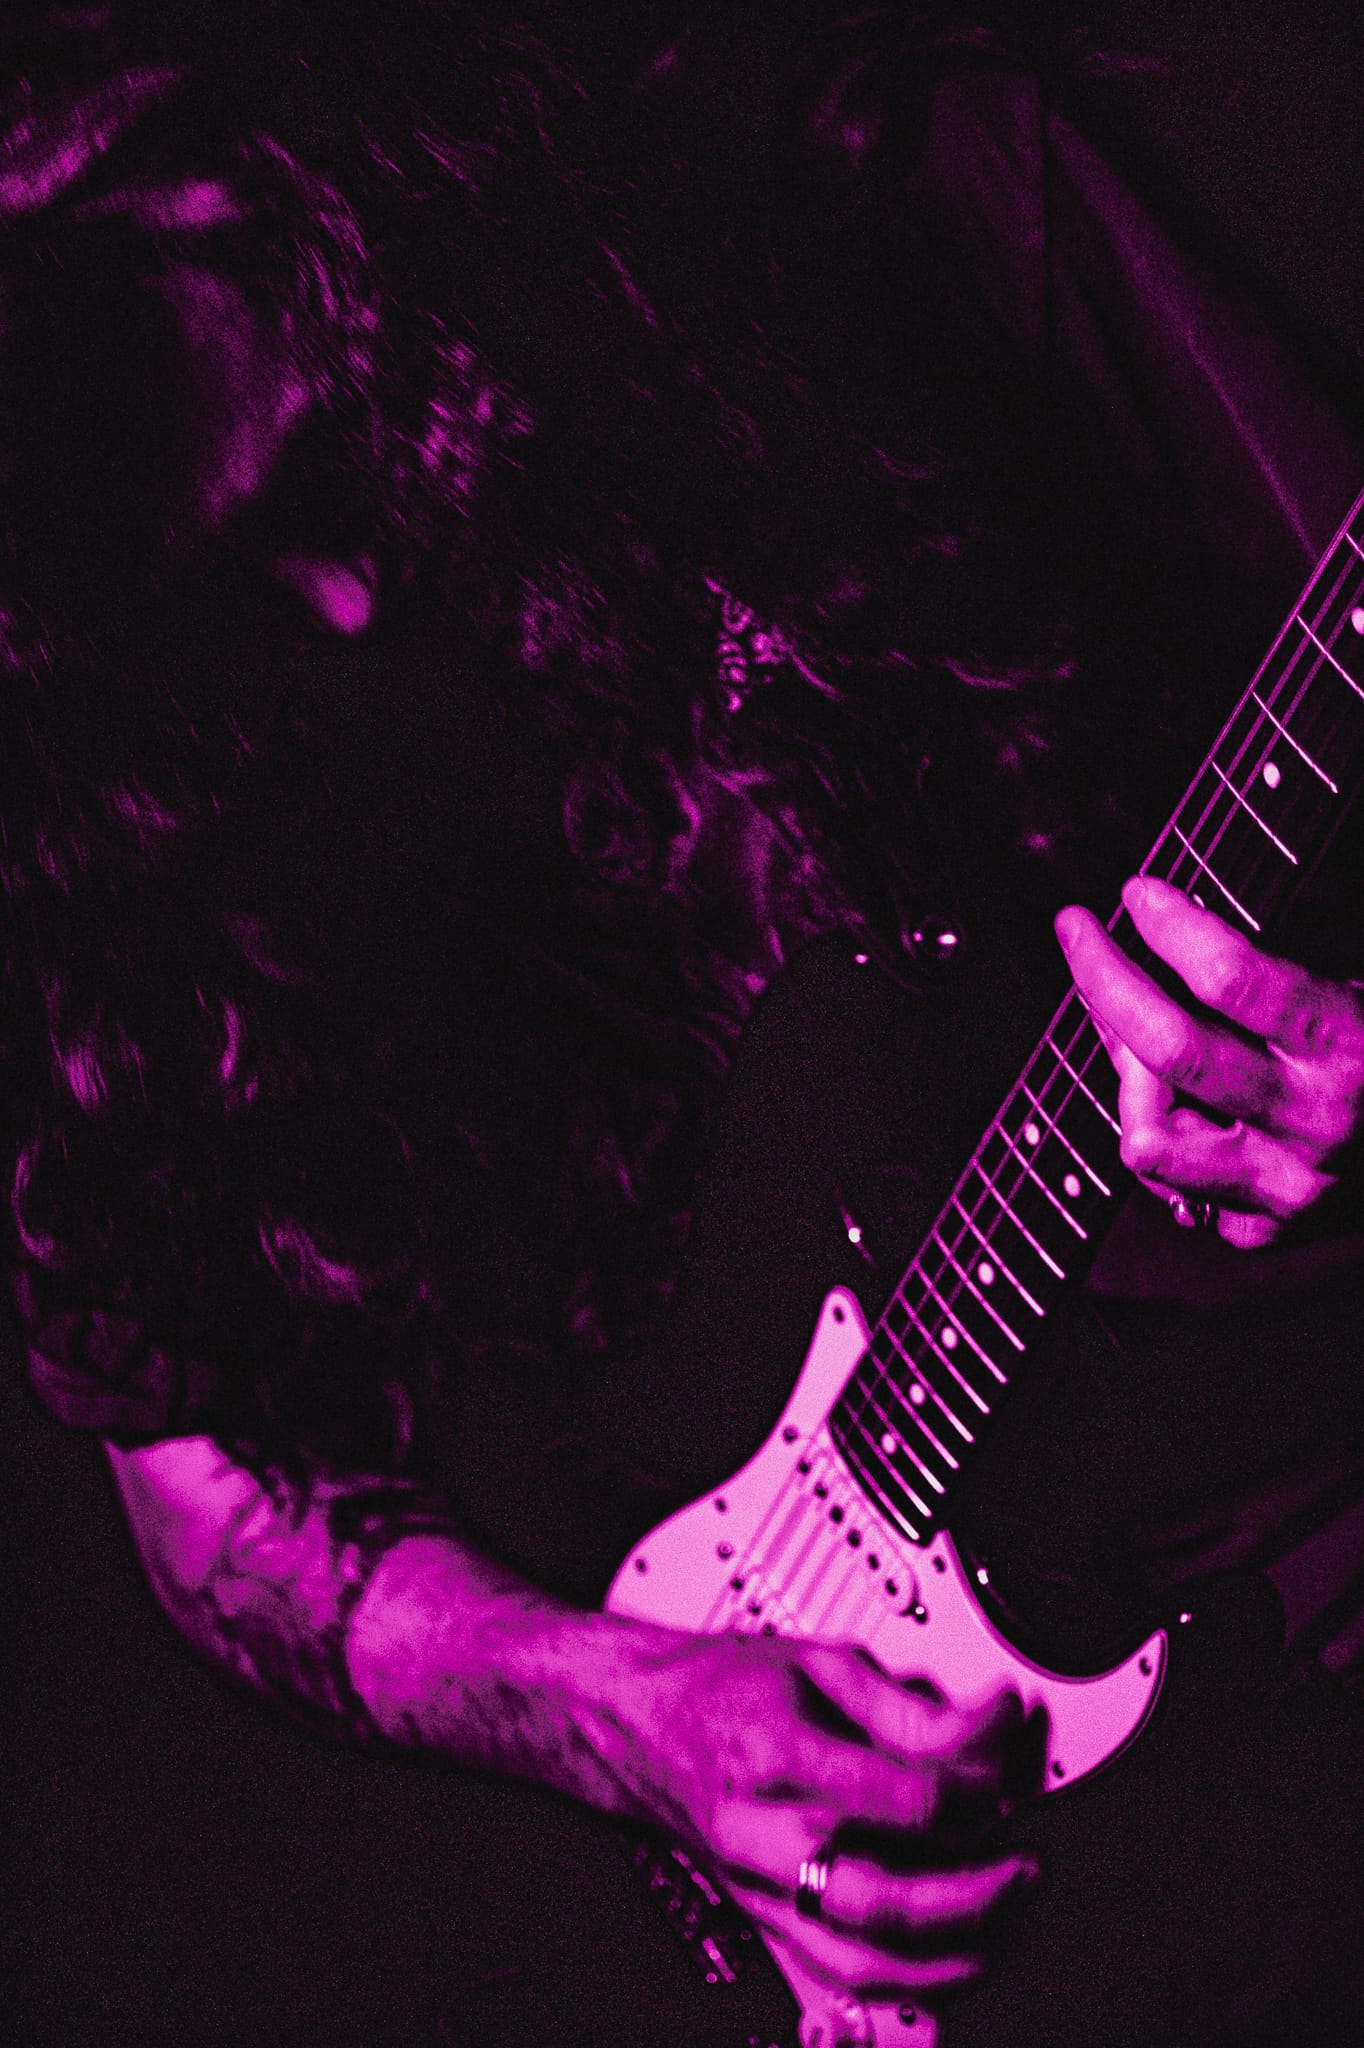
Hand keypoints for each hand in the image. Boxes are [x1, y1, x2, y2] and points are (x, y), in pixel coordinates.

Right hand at [629, 1630, 1042, 2007]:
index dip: (970, 1785)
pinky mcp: (764, 1918)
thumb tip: (989, 1724)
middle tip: (1024, 1863)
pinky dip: (910, 1978)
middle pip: (879, 1896)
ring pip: (861, 1958)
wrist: (637, 1725)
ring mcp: (760, 1888)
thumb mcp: (819, 1662)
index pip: (896, 1796)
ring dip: (949, 1953)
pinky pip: (842, 1974)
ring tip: (1004, 1917)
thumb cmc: (724, 1689)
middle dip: (970, 1893)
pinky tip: (957, 1955)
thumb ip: (909, 1705)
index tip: (1002, 1762)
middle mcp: (764, 1834)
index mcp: (776, 1752)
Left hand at [1056, 875, 1363, 1246]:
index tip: (1139, 892)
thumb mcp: (1356, 988)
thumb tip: (1157, 930)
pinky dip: (1163, 1136)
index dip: (1174, 927)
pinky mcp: (1261, 1229)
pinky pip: (1166, 1185)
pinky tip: (1182, 1104)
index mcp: (1351, 1046)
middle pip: (1171, 1050)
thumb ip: (1268, 971)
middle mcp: (1314, 1124)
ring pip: (1148, 1138)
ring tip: (1139, 1043)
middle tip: (1078, 929)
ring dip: (1129, 1081)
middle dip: (1106, 978)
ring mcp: (1283, 1187)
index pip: (1236, 979)